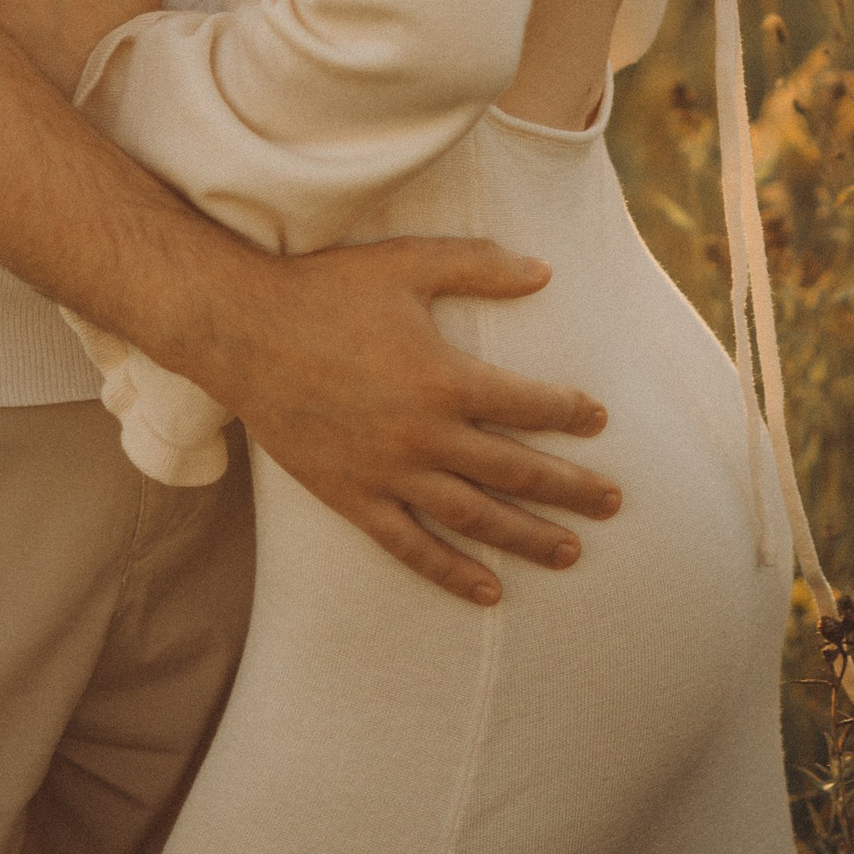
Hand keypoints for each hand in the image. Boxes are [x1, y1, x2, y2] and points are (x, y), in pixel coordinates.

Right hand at [205, 237, 622, 605]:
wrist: (241, 331)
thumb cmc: (326, 289)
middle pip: (516, 472)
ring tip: (571, 552)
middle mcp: (425, 436)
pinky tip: (489, 591)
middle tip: (613, 502)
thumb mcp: (407, 262)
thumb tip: (544, 272)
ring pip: (475, 518)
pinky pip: (411, 547)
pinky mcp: (353, 498)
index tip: (599, 419)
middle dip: (571, 489)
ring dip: (528, 538)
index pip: (530, 406)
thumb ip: (479, 265)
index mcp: (445, 378)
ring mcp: (388, 474)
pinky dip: (452, 572)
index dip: (570, 413)